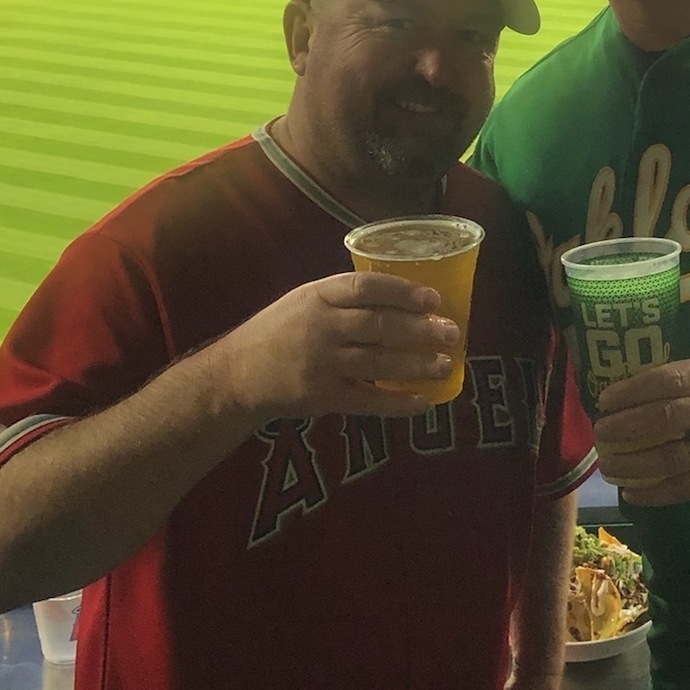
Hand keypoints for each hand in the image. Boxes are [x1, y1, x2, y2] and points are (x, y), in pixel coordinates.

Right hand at [221, 270, 461, 424]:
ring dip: (417, 365)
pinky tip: (423, 402)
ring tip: (445, 365)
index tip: (432, 298)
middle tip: (452, 333)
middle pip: (379, 325)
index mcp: (317, 296)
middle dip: (420, 330)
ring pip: (379, 362)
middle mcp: (320, 326)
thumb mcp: (303, 301)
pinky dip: (398, 403)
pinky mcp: (322, 397)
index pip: (366, 287)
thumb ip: (343, 298)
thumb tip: (401, 299)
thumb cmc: (278, 332)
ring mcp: (321, 363)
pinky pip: (368, 401)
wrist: (237, 375)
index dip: (402, 291)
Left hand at [594, 356, 689, 506]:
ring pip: (670, 458)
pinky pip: (686, 488)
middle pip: (663, 419)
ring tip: (608, 465)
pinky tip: (632, 493)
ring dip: (632, 464)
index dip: (631, 391)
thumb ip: (686, 381)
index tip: (605, 400)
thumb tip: (632, 394)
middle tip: (600, 434)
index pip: (667, 380)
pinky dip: (655, 493)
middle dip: (624, 428)